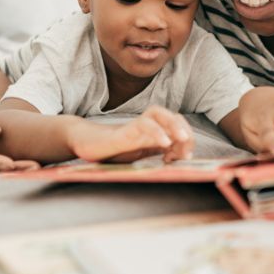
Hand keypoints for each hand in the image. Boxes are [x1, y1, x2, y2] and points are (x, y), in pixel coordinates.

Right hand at [67, 105, 194, 162]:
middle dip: (185, 130)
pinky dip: (156, 131)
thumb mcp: (142, 155)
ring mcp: (135, 126)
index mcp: (153, 131)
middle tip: (187, 151)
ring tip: (182, 140)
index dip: (187, 138)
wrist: (85, 144)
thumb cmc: (113, 150)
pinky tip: (164, 144)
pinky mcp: (123, 131)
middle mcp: (146, 125)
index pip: (178, 125)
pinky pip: (142, 124)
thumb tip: (180, 160)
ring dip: (174, 125)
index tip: (185, 157)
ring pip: (159, 113)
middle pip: (172, 116)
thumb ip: (159, 155)